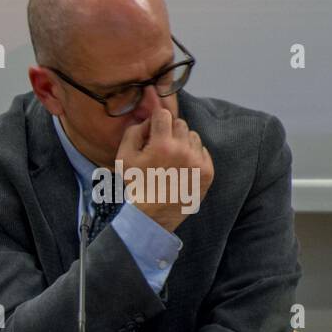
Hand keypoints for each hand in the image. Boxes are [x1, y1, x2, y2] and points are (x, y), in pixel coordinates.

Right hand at [115, 108, 214, 232]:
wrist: (151, 217)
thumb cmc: (135, 186)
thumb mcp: (123, 158)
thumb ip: (133, 132)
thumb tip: (148, 120)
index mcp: (162, 145)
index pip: (164, 114)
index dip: (157, 120)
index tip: (153, 129)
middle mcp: (183, 151)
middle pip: (181, 124)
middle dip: (170, 132)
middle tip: (160, 148)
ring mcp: (198, 162)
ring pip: (193, 137)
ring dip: (183, 143)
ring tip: (171, 160)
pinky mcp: (207, 172)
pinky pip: (203, 152)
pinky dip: (193, 156)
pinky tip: (181, 168)